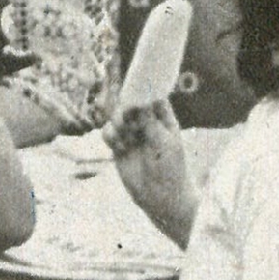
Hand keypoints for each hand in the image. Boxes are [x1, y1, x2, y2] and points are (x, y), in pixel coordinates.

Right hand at [106, 100, 193, 245]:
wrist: (161, 197)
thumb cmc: (170, 169)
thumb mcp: (163, 143)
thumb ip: (149, 122)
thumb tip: (138, 102)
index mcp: (163, 119)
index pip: (152, 96)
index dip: (142, 87)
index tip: (133, 82)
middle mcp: (146, 123)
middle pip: (130, 103)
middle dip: (124, 105)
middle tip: (124, 113)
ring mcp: (132, 135)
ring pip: (117, 117)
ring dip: (117, 122)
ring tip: (125, 136)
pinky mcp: (119, 147)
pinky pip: (108, 133)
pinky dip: (110, 135)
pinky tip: (120, 147)